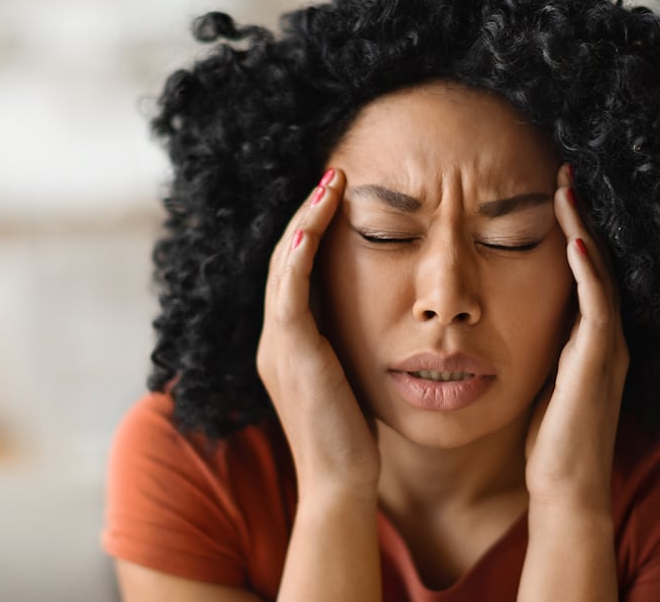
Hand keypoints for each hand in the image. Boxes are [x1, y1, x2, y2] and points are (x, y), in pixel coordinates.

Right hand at [256, 168, 379, 499]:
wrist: (342, 485)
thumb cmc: (357, 439)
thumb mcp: (354, 381)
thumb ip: (354, 349)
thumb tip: (385, 323)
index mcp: (289, 345)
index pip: (294, 272)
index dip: (312, 231)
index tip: (339, 197)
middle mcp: (274, 340)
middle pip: (282, 258)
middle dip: (306, 214)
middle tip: (334, 174)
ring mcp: (277, 345)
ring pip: (282, 265)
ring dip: (305, 220)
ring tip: (331, 182)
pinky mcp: (290, 353)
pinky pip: (289, 291)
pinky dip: (299, 253)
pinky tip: (316, 222)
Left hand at [524, 164, 629, 507]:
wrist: (565, 489)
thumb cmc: (546, 440)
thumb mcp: (535, 378)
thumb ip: (532, 345)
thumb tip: (499, 316)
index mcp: (588, 338)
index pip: (582, 270)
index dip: (570, 229)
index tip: (550, 190)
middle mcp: (604, 335)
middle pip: (596, 260)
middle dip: (580, 215)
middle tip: (563, 170)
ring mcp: (606, 347)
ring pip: (599, 273)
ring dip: (583, 228)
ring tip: (567, 187)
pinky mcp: (599, 362)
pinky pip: (597, 305)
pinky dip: (588, 270)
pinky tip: (573, 240)